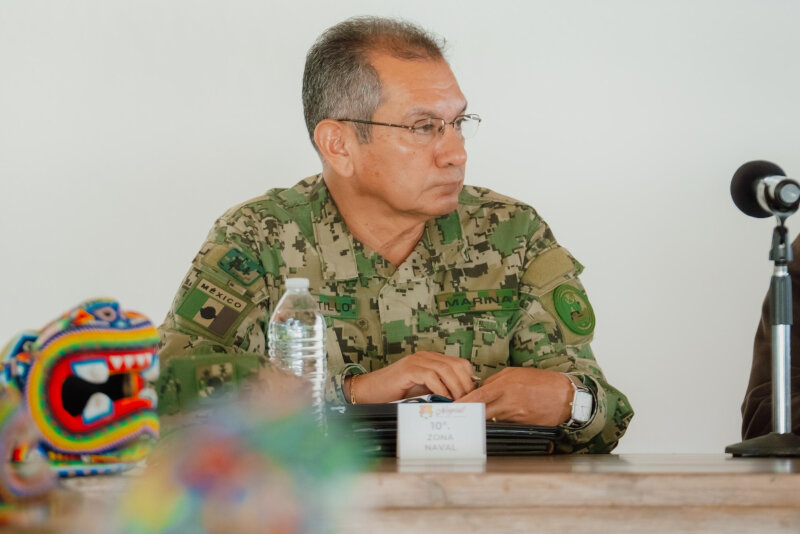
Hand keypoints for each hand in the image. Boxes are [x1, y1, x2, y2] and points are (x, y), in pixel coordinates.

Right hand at [346, 352, 474, 402]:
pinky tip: (442, 399)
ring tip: (457, 403)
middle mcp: (426, 357)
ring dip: (455, 388)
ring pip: (447, 369)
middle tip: (467, 402)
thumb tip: (462, 400)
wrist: (369, 392)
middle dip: (465, 385)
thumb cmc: (395, 394)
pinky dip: (441, 389)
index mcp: (431, 360)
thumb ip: (440, 390)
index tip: (472, 397)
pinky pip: (431, 376)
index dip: (469, 380)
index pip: (460, 364)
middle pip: (456, 365)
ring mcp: (417, 361)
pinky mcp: (409, 369)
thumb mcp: (423, 391)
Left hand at [456, 367, 572, 425]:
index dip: (463, 403)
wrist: (565, 396)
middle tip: (458, 415)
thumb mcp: (515, 373)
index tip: (451, 408)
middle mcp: (508, 403)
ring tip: (484, 413)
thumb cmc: (541, 381)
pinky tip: (504, 416)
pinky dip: (500, 420)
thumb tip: (481, 388)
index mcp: (505, 386)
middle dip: (469, 414)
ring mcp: (515, 416)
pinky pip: (504, 423)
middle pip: (481, 411)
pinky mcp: (521, 425)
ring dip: (486, 416)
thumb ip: (495, 381)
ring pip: (492, 418)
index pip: (478, 396)